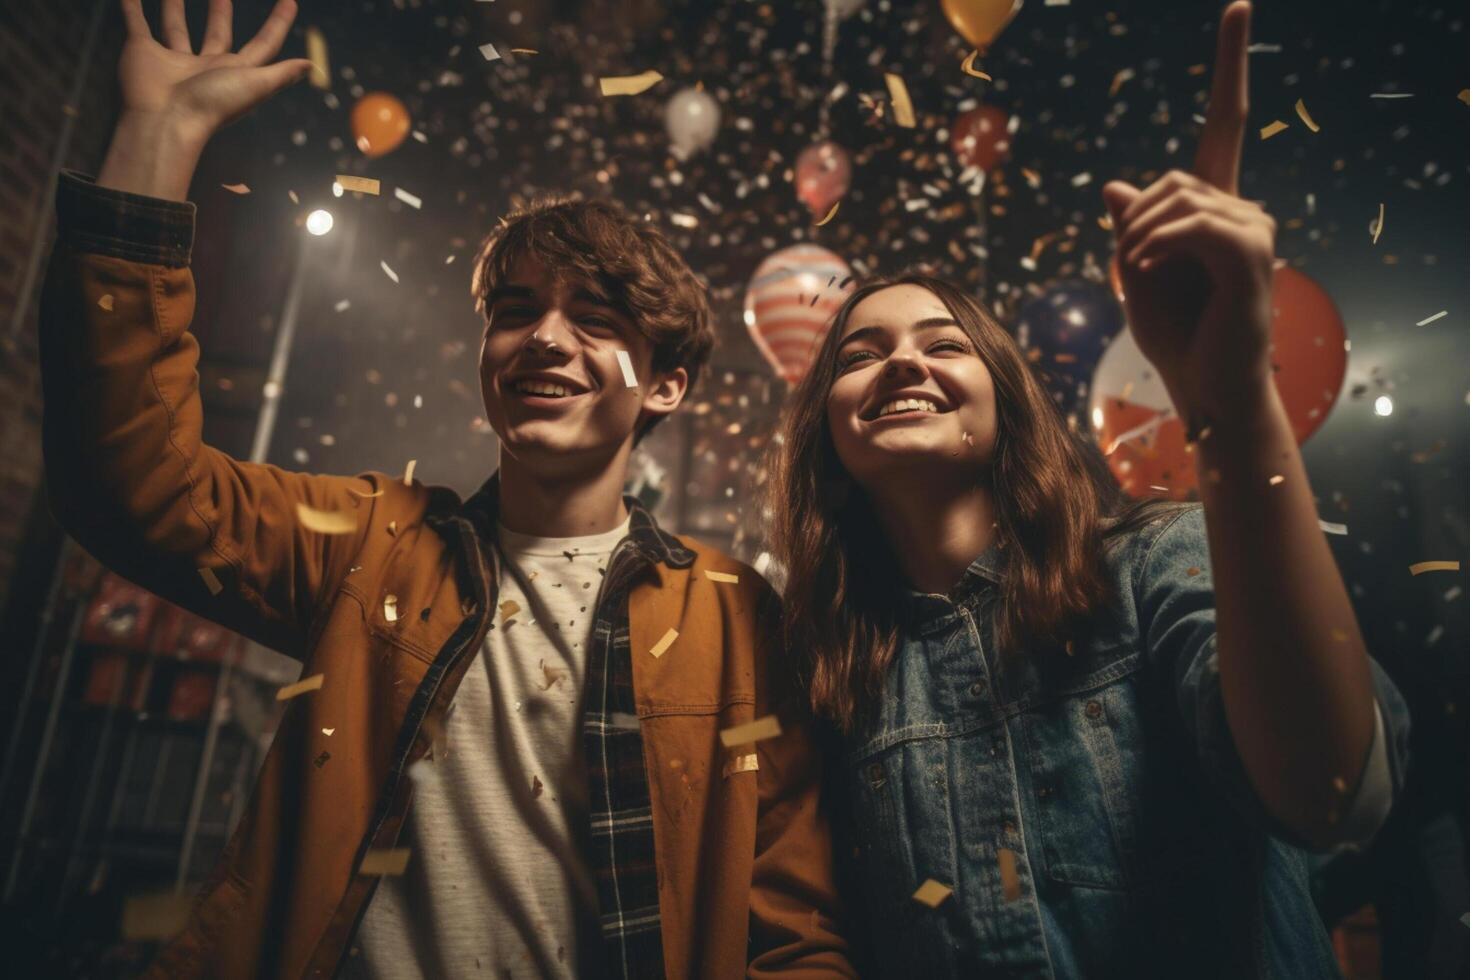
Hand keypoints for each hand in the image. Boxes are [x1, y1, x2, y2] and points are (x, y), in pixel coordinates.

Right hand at [117, 0, 309, 146]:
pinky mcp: (143, 52)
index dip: (278, 23)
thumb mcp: (255, 84)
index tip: (290, 1)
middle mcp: (206, 65)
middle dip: (221, 12)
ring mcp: (174, 59)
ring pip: (175, 25)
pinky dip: (131, 7)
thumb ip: (281, 73)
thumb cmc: (213, 105)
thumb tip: (313, 65)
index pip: (263, 43)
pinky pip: (136, 22)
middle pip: (218, 32)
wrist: (166, 120)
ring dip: (174, 7)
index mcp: (236, 71)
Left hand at [1101, 2, 1275, 426]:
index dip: (1230, 66)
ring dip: (1140, 237)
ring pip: (1178, 198)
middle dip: (1134, 218)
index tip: (1239, 6)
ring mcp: (1254, 231)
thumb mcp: (1135, 274)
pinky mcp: (1250, 256)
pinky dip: (1156, 244)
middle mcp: (1244, 210)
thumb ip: (1130, 228)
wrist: (1205, 389)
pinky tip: (1143, 270)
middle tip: (1126, 264)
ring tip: (1134, 274)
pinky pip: (1191, 224)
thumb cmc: (1174, 335)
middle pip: (1172, 176)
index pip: (1226, 123)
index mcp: (1216, 209)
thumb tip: (1114, 189)